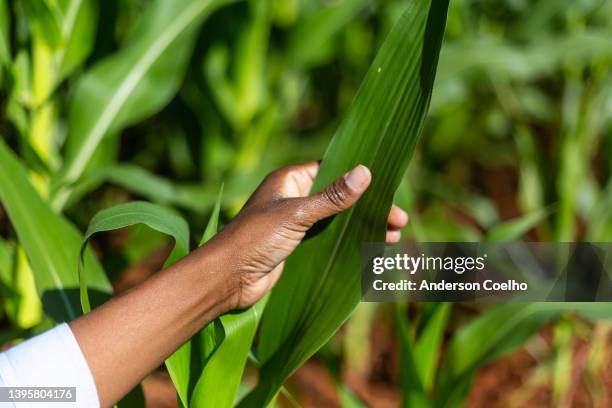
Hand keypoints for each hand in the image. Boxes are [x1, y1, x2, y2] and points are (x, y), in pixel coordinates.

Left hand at [211, 161, 408, 308]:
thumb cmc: (256, 239)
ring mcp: (296, 223)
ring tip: (392, 237)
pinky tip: (370, 249)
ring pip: (337, 221)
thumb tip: (365, 173)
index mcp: (290, 180)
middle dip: (369, 208)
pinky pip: (329, 240)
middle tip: (399, 220)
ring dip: (362, 227)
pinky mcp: (297, 246)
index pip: (332, 170)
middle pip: (340, 197)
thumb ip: (332, 198)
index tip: (387, 187)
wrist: (227, 280)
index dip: (360, 178)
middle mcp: (294, 198)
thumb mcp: (296, 215)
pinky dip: (349, 243)